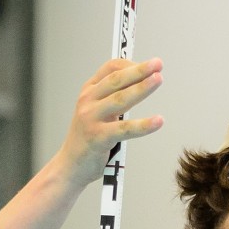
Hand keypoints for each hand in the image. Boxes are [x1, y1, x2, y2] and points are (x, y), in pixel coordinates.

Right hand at [60, 58, 164, 185]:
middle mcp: (88, 101)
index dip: (131, 64)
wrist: (70, 165)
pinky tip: (159, 121)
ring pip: (121, 100)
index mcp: (88, 91)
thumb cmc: (88, 137)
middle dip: (139, 70)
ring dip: (141, 88)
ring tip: (158, 80)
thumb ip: (111, 97)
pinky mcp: (98, 138)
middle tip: (158, 64)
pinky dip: (143, 125)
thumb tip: (140, 81)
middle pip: (117, 80)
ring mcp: (91, 118)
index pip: (110, 69)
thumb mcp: (96, 110)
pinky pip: (125, 129)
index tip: (150, 65)